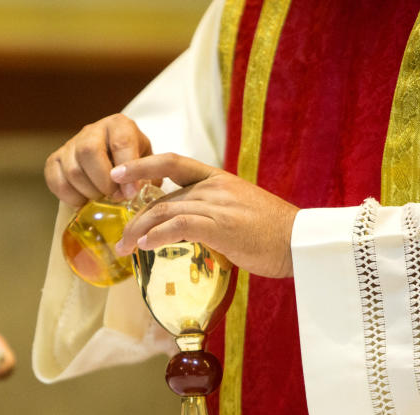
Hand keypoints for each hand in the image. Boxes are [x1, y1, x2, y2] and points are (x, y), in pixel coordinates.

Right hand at [44, 113, 153, 206]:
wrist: (115, 162)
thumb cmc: (134, 164)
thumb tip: (134, 191)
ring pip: (72, 170)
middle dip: (103, 182)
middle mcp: (92, 130)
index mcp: (119, 125)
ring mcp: (70, 144)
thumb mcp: (147, 164)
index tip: (131, 192)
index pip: (120, 142)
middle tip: (115, 197)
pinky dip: (70, 197)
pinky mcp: (55, 160)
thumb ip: (145, 175)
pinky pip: (55, 180)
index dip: (126, 169)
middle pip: (89, 152)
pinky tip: (84, 202)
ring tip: (102, 200)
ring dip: (89, 192)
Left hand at [111, 153, 299, 277]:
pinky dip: (158, 236)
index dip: (142, 164)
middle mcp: (214, 187)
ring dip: (139, 231)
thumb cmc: (272, 234)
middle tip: (120, 239)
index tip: (118, 173)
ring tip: (125, 248)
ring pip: (165, 211)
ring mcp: (218, 205)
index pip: (172, 162)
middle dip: (135, 218)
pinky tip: (145, 246)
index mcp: (217, 179)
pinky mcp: (221, 226)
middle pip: (162, 197)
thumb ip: (211, 212)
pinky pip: (180, 226)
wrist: (302, 242)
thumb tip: (187, 228)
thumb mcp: (238, 212)